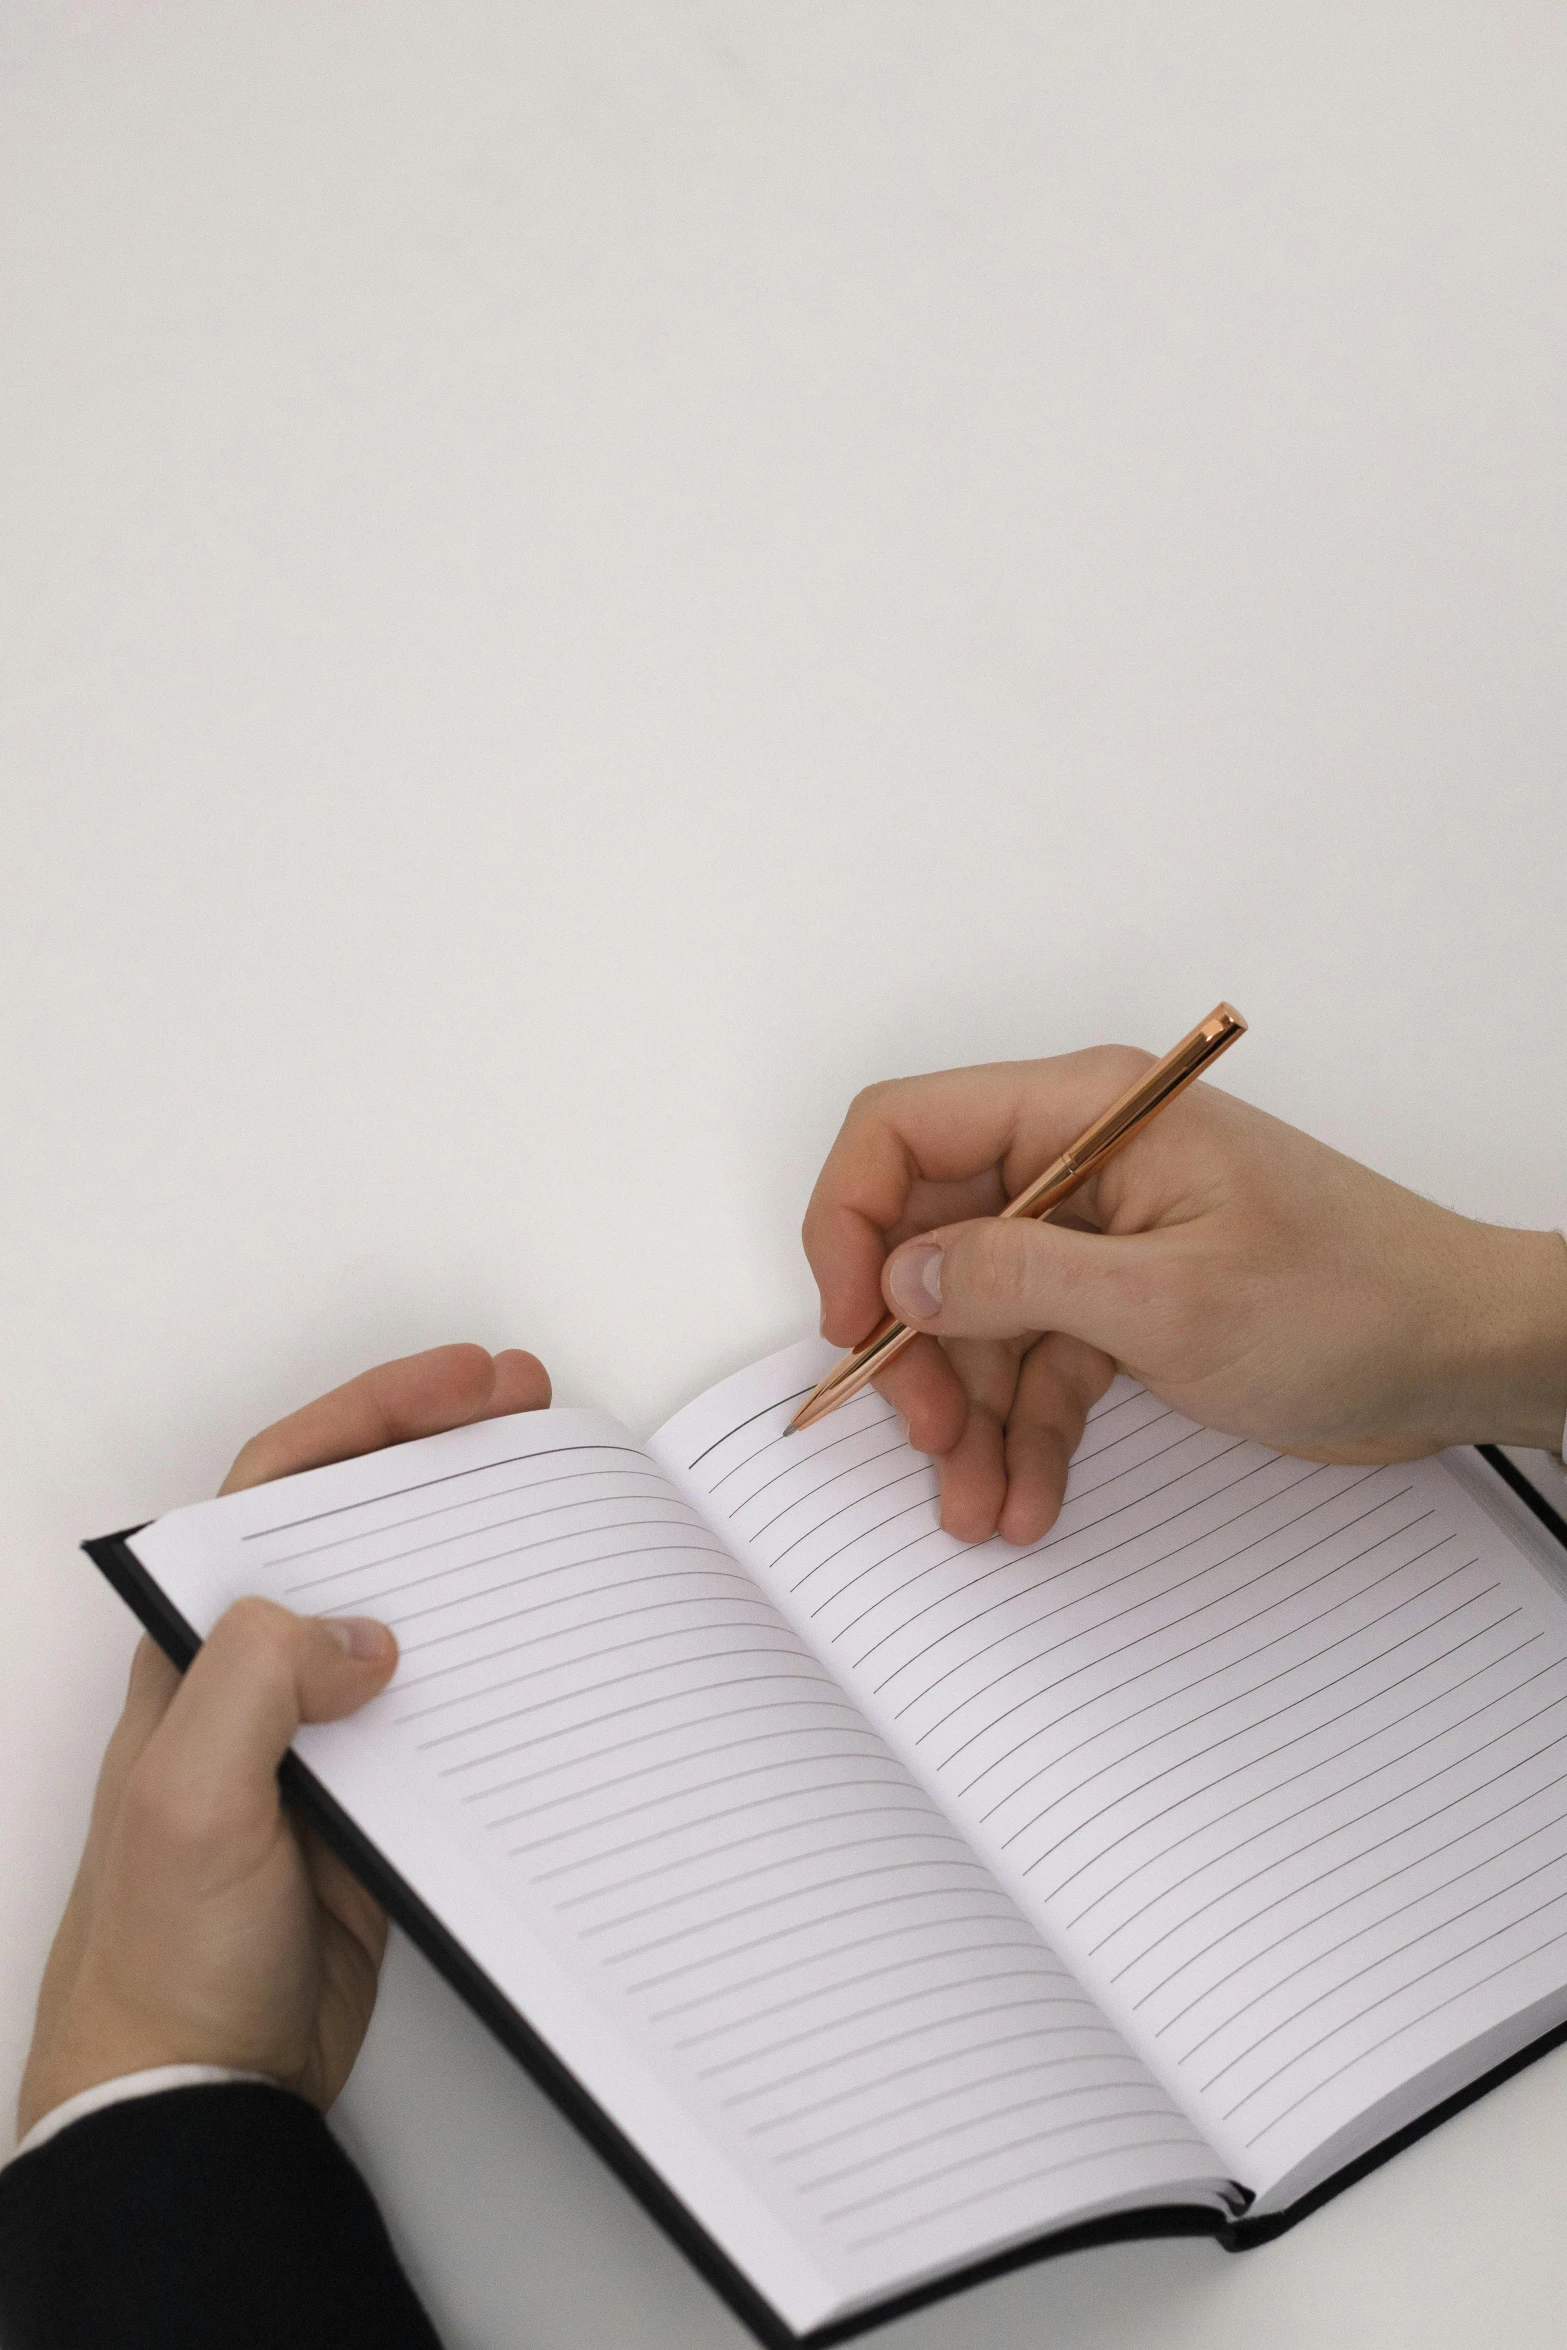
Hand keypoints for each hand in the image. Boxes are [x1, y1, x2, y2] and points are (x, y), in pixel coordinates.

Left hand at [17, 1342, 550, 2141]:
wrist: (195, 2087)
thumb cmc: (158, 1950)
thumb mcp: (188, 1795)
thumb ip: (257, 1679)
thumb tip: (362, 1634)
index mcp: (200, 1645)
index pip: (282, 1484)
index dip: (370, 1415)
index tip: (458, 1383)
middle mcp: (262, 1673)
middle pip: (360, 1519)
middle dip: (441, 1448)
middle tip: (527, 1403)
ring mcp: (326, 1731)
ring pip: (415, 1595)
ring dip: (481, 1538)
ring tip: (559, 1488)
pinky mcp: (382, 1796)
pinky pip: (453, 1696)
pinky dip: (505, 1650)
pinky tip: (558, 1630)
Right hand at [803, 1049, 1566, 1547]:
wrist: (1463, 1356)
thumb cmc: (1355, 1298)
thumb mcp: (1170, 1300)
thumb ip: (1020, 1281)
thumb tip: (903, 1274)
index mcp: (1087, 1113)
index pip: (908, 1129)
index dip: (852, 1220)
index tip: (849, 1322)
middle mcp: (1081, 1163)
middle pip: (934, 1237)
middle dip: (918, 1347)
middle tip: (927, 1435)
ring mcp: (1103, 1236)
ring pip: (983, 1317)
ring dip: (971, 1415)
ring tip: (975, 1503)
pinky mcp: (1127, 1302)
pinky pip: (1042, 1362)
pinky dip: (1028, 1432)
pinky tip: (1025, 1497)